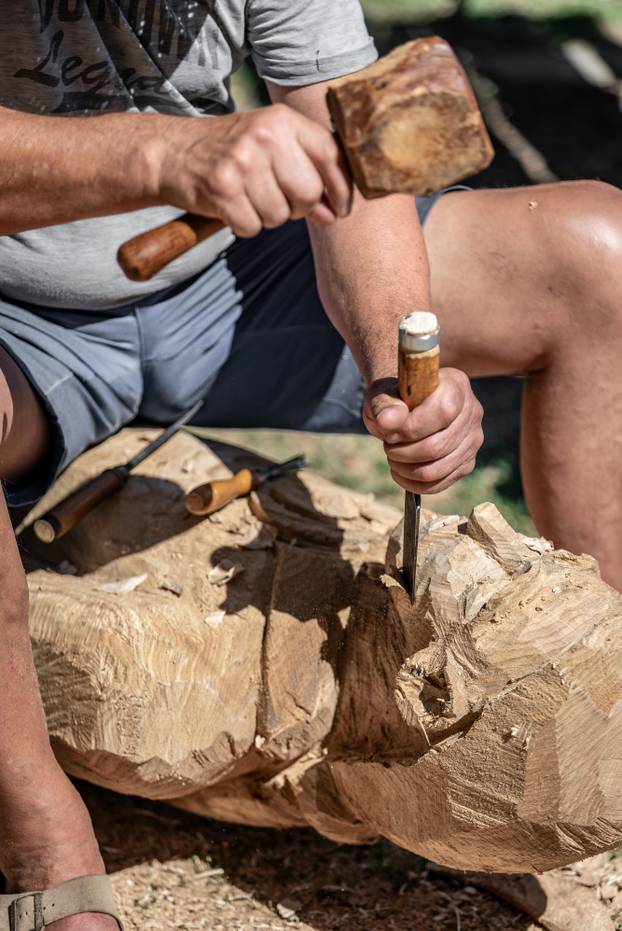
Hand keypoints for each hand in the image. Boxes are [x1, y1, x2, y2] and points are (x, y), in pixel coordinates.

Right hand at [159, 105, 352, 236]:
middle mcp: (265, 137)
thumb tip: (335, 213)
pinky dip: (245, 224)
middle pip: (309, 192)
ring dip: (268, 216)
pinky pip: (253, 227)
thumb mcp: (272, 144)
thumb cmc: (232, 151)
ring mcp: (242, 163)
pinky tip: (233, 205)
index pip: (331, 155)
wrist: (174, 152)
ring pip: (280, 215)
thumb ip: (307, 171)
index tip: (341, 208)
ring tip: (250, 197)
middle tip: (281, 200)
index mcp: (283, 120)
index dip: (343, 188)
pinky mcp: (222, 190)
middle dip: (300, 207)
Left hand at [363, 369, 483, 493]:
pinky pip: (440, 484)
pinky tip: (400, 471)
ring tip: (393, 456)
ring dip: (405, 469)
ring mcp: (473, 440)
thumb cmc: (395, 398)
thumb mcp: (383, 393)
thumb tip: (389, 422)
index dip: (410, 428)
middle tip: (388, 445)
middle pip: (438, 447)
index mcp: (456, 385)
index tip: (389, 431)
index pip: (442, 412)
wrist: (405, 407)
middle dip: (403, 452)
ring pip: (437, 470)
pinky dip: (414, 484)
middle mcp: (472, 412)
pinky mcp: (467, 463)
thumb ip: (384, 404)